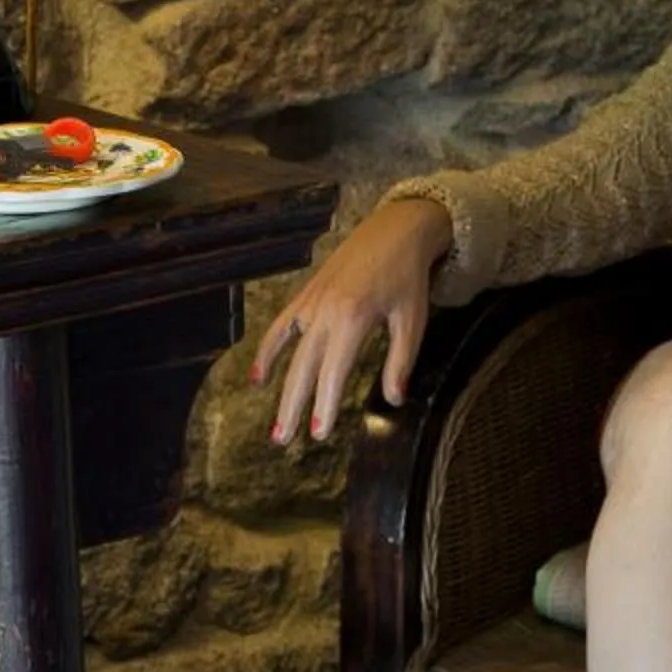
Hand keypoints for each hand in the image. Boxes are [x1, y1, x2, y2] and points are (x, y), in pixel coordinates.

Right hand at [253, 196, 452, 444]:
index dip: (325, 405)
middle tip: (283, 440)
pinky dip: (268, 351)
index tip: (319, 435)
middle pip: (304, 368)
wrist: (394, 230)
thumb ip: (401, 360)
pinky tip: (258, 377)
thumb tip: (394, 399)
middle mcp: (325, 312)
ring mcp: (311, 303)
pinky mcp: (306, 296)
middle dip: (293, 407)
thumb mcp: (413, 319)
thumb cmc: (407, 277)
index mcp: (353, 318)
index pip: (334, 372)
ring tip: (275, 424)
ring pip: (289, 353)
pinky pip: (281, 327)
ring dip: (279, 389)